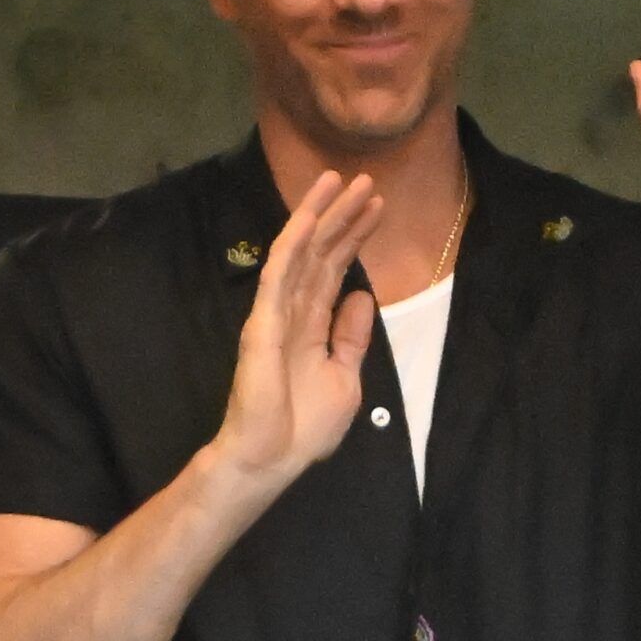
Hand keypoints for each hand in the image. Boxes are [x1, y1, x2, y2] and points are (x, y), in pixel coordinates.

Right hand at [208, 171, 381, 479]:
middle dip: (343, 216)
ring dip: (320, 215)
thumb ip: (351, 337)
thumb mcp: (346, 379)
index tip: (377, 208)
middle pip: (321, 252)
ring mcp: (276, 312)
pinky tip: (308, 216)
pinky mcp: (263, 320)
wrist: (273, 458)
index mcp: (314, 325)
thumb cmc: (304, 429)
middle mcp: (294, 310)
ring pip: (300, 252)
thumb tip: (360, 295)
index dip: (355, 237)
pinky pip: (279, 273)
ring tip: (342, 181)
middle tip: (366, 181)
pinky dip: (293, 242)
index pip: (336, 269)